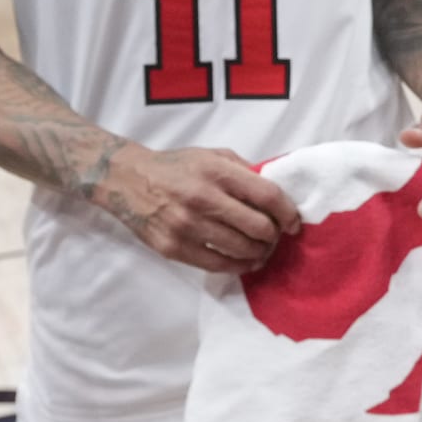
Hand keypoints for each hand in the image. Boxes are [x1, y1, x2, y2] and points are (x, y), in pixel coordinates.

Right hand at [94, 142, 300, 275]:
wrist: (127, 180)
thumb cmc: (177, 166)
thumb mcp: (213, 155)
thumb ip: (244, 171)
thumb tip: (276, 193)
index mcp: (217, 172)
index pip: (267, 196)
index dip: (287, 212)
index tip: (293, 223)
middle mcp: (203, 199)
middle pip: (258, 228)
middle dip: (273, 236)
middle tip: (275, 237)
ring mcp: (187, 227)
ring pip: (240, 250)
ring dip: (259, 253)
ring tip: (261, 250)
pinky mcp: (174, 249)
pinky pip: (217, 265)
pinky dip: (238, 266)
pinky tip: (244, 261)